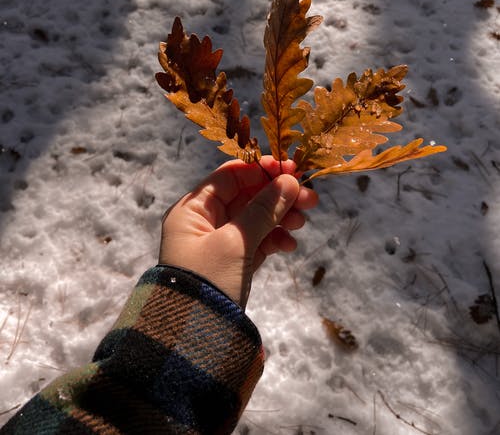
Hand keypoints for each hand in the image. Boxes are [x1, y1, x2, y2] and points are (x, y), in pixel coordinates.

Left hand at [159, 156, 317, 307]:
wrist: (195, 339)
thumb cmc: (208, 280)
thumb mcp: (235, 242)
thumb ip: (263, 210)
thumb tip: (289, 181)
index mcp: (193, 209)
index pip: (230, 176)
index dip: (261, 170)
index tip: (291, 171)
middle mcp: (204, 221)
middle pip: (247, 196)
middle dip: (278, 196)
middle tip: (310, 199)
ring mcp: (219, 243)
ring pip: (256, 218)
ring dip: (281, 217)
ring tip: (302, 223)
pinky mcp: (233, 262)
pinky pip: (257, 241)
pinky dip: (274, 239)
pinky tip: (290, 245)